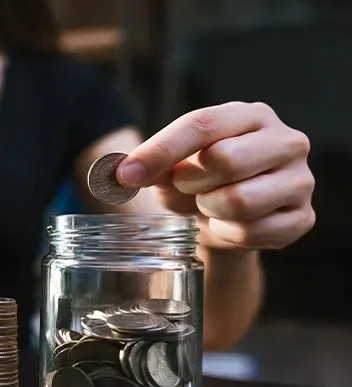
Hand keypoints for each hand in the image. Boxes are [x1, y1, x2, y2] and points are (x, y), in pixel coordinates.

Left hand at [118, 101, 314, 249]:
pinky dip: (227, 234)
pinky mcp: (303, 218)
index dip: (160, 150)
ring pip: (239, 201)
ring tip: (209, 205)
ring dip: (209, 209)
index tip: (126, 175)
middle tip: (187, 187)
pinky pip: (252, 232)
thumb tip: (119, 173)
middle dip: (191, 182)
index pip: (202, 124)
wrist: (227, 220)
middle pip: (225, 160)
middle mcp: (286, 141)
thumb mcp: (170, 167)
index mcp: (250, 116)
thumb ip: (148, 164)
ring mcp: (300, 180)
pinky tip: (227, 226)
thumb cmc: (198, 181)